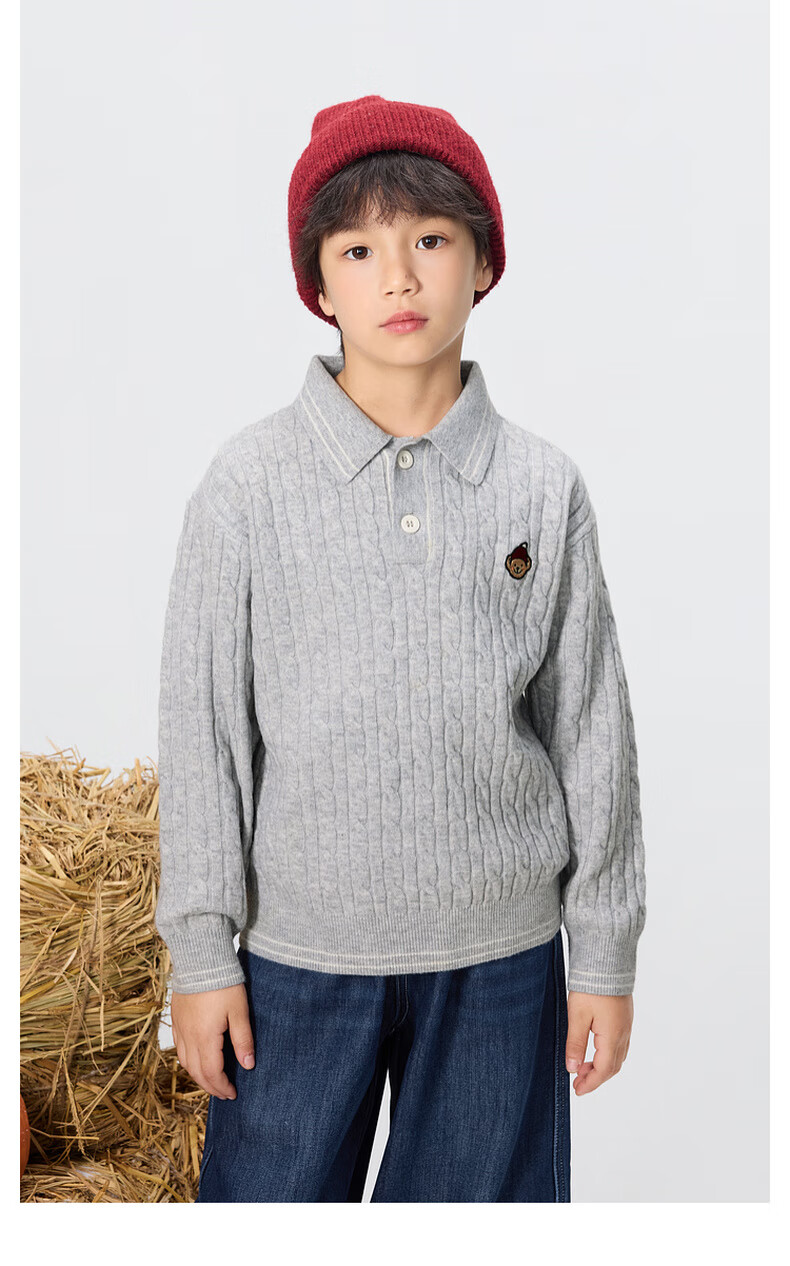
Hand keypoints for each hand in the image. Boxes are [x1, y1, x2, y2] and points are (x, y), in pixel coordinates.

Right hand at [170, 983, 254, 1099]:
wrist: (200, 959)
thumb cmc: (223, 983)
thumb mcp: (239, 1011)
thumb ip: (243, 1040)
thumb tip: (248, 1065)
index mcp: (204, 1038)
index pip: (211, 1073)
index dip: (222, 1087)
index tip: (233, 1094)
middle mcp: (188, 1037)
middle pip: (196, 1072)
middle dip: (210, 1086)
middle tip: (224, 1093)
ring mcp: (179, 1028)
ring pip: (185, 1062)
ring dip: (198, 1076)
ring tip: (212, 1080)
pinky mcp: (176, 1019)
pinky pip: (179, 1048)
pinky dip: (188, 1061)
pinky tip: (197, 1059)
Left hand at [565, 990, 632, 1095]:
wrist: (607, 961)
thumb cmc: (591, 986)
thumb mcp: (577, 1015)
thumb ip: (575, 1044)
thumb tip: (573, 1069)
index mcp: (612, 1036)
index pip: (604, 1070)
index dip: (590, 1083)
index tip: (577, 1090)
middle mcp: (623, 1034)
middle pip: (613, 1066)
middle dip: (596, 1078)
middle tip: (578, 1083)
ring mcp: (626, 1025)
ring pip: (617, 1056)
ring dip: (602, 1067)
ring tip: (583, 1067)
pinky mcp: (625, 1017)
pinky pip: (620, 1045)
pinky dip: (607, 1055)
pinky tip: (595, 1050)